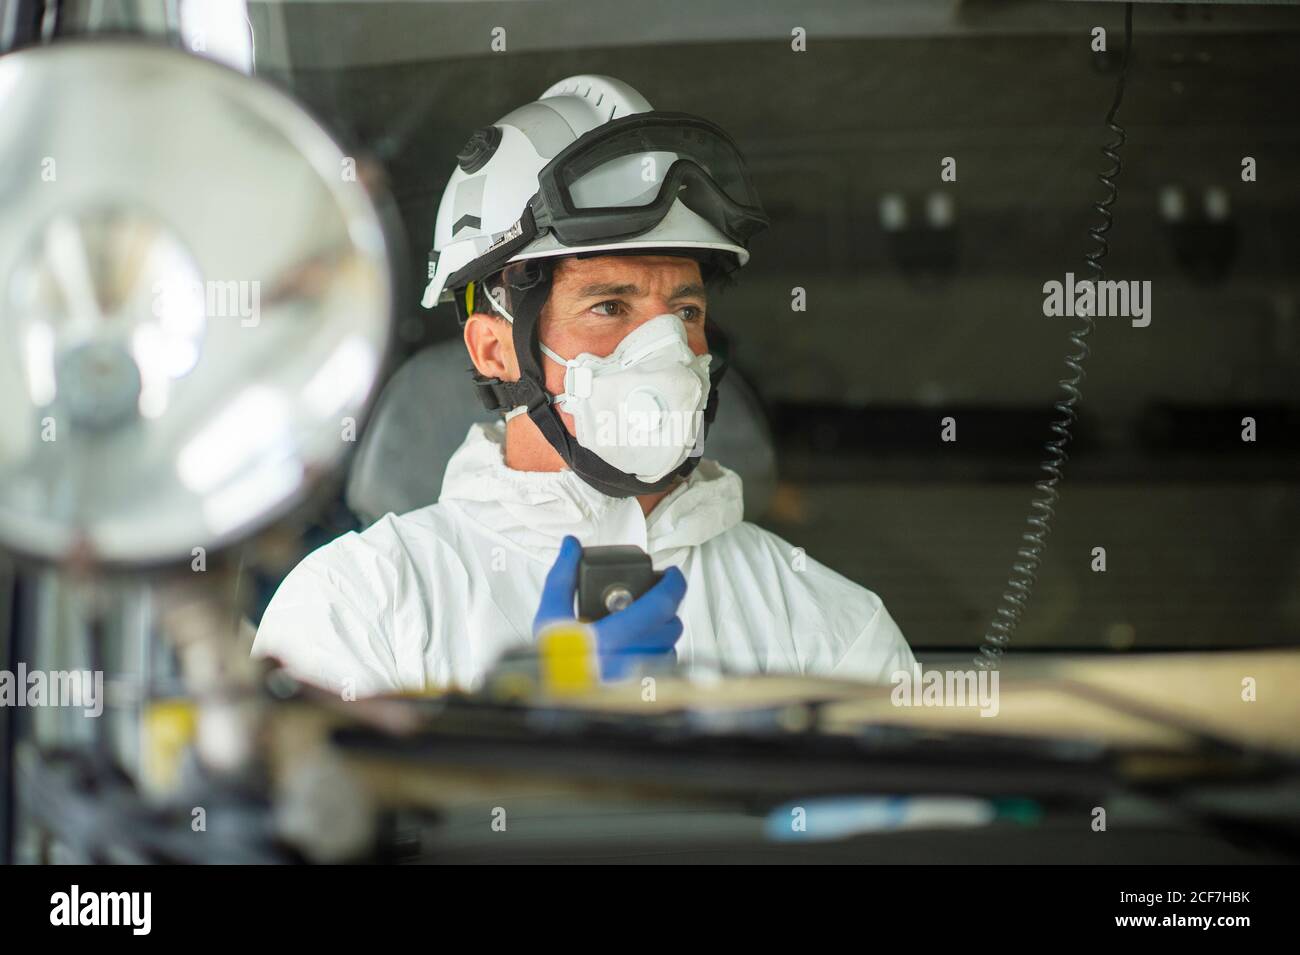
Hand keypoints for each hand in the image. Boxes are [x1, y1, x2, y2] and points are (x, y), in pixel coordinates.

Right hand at [533, 535, 685, 680]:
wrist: (549, 700)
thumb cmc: (549, 663)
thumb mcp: (550, 615)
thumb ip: (562, 577)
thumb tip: (571, 546)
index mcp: (612, 638)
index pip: (662, 603)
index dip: (673, 583)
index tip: (670, 574)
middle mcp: (632, 661)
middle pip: (672, 625)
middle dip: (665, 608)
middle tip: (651, 598)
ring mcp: (640, 680)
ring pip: (670, 648)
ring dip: (661, 633)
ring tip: (641, 626)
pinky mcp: (642, 693)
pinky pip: (663, 670)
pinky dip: (656, 656)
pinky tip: (636, 650)